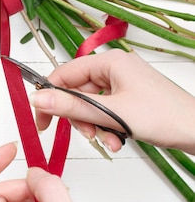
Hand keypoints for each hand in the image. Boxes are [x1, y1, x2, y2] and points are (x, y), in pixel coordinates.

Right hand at [30, 50, 194, 153]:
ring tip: (109, 141)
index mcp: (109, 61)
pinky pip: (105, 109)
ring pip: (90, 104)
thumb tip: (37, 99)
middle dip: (80, 117)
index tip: (42, 119)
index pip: (64, 74)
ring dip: (94, 125)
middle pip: (77, 91)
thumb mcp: (110, 114)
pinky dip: (106, 126)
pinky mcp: (130, 96)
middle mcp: (114, 67)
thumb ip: (71, 106)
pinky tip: (117, 140)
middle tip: (88, 134)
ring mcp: (123, 82)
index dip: (50, 97)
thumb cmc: (164, 117)